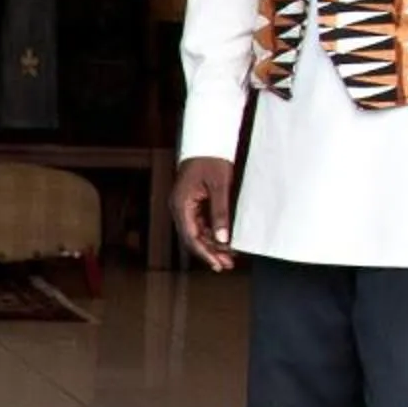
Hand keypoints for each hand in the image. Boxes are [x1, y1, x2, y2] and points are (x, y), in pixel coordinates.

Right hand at [172, 155, 237, 272]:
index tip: (218, 263)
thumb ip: (220, 213)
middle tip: (226, 265)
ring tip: (228, 257)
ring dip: (211, 245)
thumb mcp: (220, 186)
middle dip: (209, 253)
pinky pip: (199, 224)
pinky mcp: (191, 204)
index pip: (191, 236)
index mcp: (182, 204)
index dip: (205, 252)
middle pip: (192, 238)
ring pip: (196, 233)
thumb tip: (223, 238)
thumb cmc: (211, 159)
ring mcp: (184, 206)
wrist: (206, 141)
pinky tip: (223, 242)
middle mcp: (179, 208)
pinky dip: (211, 234)